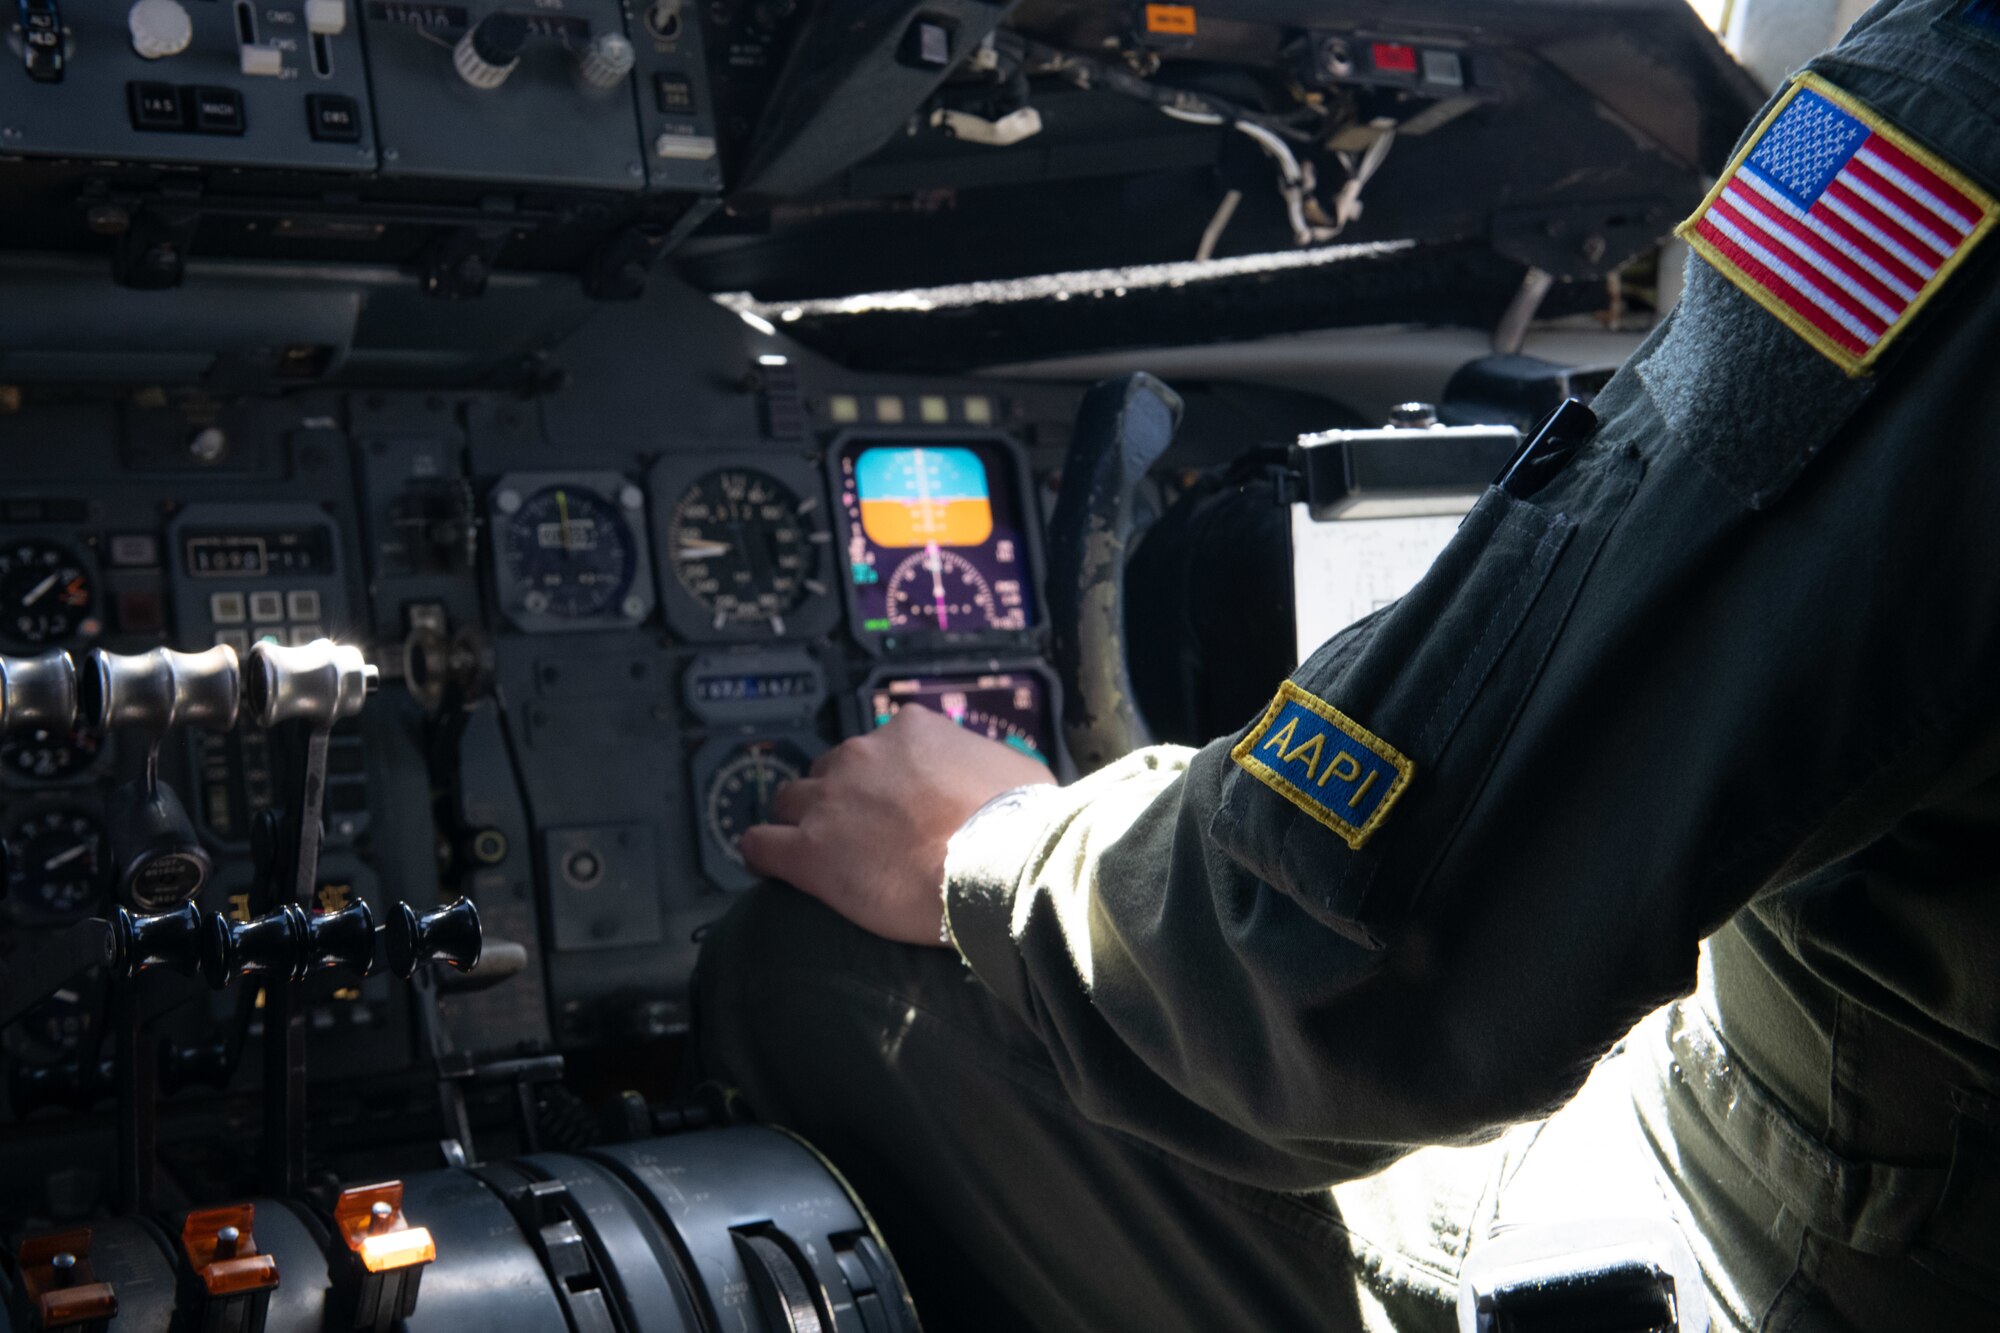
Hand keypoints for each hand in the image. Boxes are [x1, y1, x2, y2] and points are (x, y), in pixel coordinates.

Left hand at [740, 706, 1058, 945]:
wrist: (996, 868)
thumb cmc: (1018, 826)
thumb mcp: (1021, 775)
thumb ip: (992, 768)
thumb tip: (1002, 782)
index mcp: (910, 731)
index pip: (877, 748)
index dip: (881, 782)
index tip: (894, 806)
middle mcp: (862, 755)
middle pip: (828, 773)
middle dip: (840, 801)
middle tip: (862, 837)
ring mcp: (830, 801)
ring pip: (789, 802)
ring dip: (800, 824)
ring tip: (817, 853)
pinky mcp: (808, 852)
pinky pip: (759, 844)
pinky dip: (762, 854)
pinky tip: (770, 865)